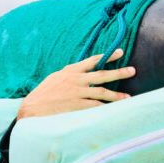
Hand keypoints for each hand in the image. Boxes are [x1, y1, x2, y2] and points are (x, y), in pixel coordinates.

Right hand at [16, 49, 135, 119]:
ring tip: (127, 97)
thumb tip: (80, 74)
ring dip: (116, 95)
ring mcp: (77, 93)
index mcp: (70, 71)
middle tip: (132, 70)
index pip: (92, 60)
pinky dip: (106, 108)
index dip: (107, 56)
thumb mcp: (54, 79)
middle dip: (118, 72)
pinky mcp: (77, 106)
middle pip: (102, 74)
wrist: (31, 109)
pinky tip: (114, 110)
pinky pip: (96, 106)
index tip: (120, 52)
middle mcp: (75, 80)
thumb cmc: (41, 95)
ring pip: (102, 92)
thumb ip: (68, 76)